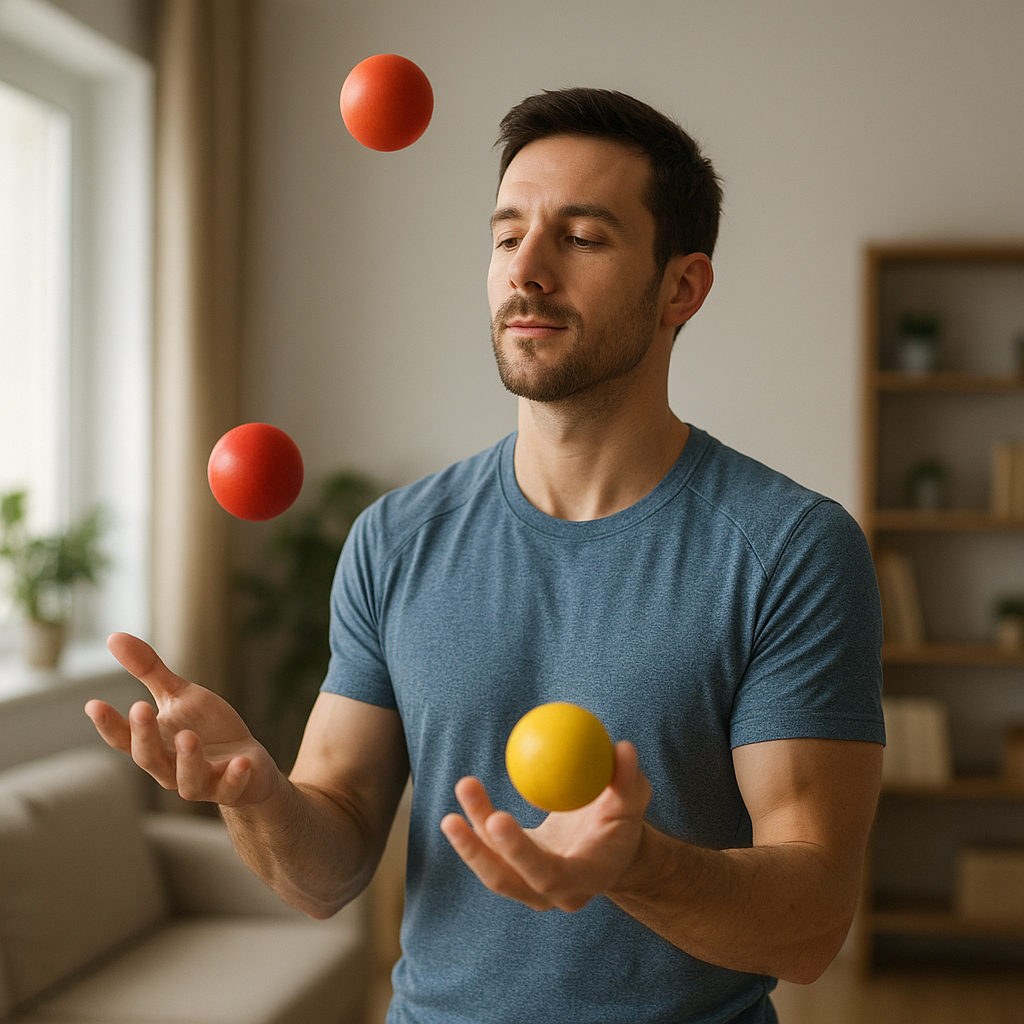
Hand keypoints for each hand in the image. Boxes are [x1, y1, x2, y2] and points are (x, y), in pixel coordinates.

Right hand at [85, 632, 278, 806]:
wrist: (248, 764)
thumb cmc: (206, 728)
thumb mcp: (179, 695)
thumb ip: (149, 671)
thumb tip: (113, 636)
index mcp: (155, 744)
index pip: (124, 739)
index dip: (108, 724)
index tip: (93, 703)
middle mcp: (172, 769)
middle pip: (149, 759)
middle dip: (144, 736)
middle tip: (140, 707)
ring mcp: (203, 781)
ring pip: (187, 781)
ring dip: (187, 760)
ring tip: (187, 737)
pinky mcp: (233, 787)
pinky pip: (231, 787)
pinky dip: (235, 776)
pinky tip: (242, 761)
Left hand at [440, 741, 651, 911]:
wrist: (612, 851)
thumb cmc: (623, 820)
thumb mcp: (634, 800)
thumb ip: (630, 779)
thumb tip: (623, 748)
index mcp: (585, 880)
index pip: (547, 876)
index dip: (519, 853)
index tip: (497, 818)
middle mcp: (554, 895)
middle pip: (507, 880)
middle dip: (479, 848)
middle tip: (461, 807)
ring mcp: (531, 889)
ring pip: (492, 868)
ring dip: (468, 835)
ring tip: (463, 787)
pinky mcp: (516, 875)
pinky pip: (489, 855)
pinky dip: (473, 826)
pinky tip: (466, 794)